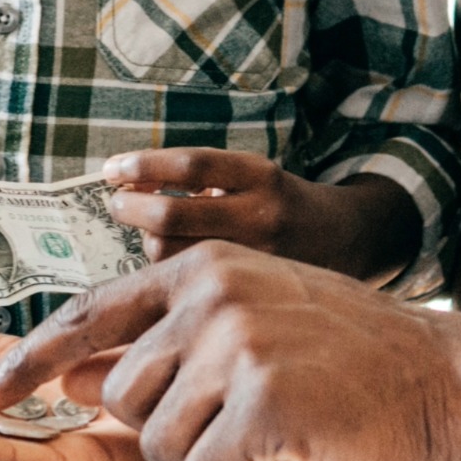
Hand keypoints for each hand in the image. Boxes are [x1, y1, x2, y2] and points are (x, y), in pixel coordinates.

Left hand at [0, 242, 460, 460]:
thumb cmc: (346, 358)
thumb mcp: (250, 318)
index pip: (87, 315)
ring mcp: (235, 346)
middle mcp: (207, 296)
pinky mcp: (261, 403)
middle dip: (175, 430)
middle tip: (252, 421)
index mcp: (199, 269)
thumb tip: (75, 376)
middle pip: (120, 401)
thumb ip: (168, 339)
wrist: (444, 379)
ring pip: (159, 447)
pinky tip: (299, 459)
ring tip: (281, 436)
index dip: (29, 363)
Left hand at [103, 149, 416, 277]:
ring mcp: (256, 261)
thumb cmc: (282, 205)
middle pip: (171, 216)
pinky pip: (189, 287)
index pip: (190, 165)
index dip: (143, 165)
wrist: (348, 241)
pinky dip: (167, 273)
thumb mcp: (252, 177)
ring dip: (147, 245)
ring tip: (149, 235)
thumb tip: (127, 184)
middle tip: (117, 202)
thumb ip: (200, 182)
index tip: (112, 168)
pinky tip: (166, 265)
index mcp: (260, 177)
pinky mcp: (252, 294)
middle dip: (132, 208)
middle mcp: (261, 217)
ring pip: (173, 257)